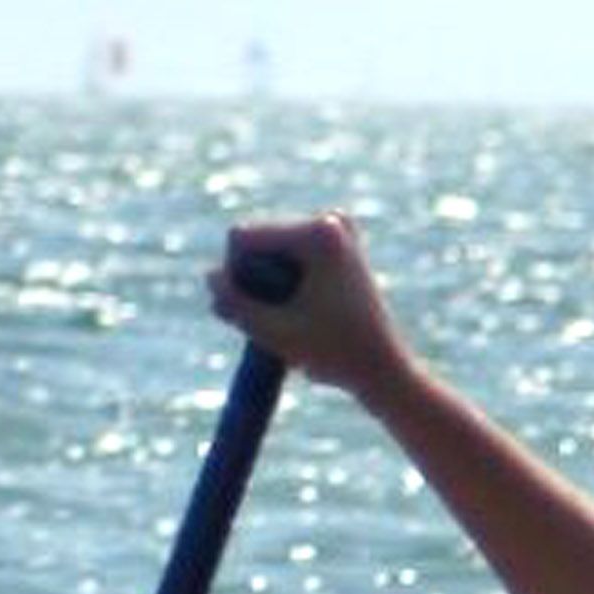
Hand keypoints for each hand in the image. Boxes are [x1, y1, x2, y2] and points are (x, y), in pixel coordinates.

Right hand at [207, 213, 416, 410]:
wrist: (384, 371)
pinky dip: (286, 285)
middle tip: (274, 325)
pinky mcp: (339, 247)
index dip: (235, 277)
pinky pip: (290, 257)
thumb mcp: (275, 333)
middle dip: (254, 282)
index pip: (243, 238)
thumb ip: (236, 304)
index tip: (256, 315)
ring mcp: (337, 231)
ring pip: (272, 252)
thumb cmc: (335, 356)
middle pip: (258, 243)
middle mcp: (330, 221)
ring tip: (289, 322)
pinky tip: (299, 312)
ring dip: (268, 286)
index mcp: (318, 232)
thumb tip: (209, 276)